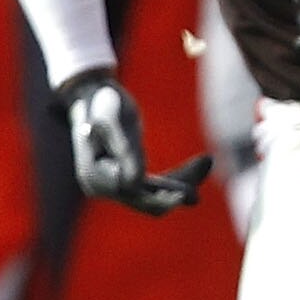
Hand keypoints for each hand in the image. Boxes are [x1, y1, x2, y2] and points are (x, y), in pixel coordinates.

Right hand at [57, 70, 210, 214]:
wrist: (94, 96)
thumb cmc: (102, 102)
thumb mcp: (112, 119)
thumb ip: (124, 149)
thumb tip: (135, 182)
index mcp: (94, 176)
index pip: (136, 195)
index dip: (164, 195)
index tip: (189, 189)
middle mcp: (100, 188)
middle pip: (148, 203)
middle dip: (178, 190)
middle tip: (205, 165)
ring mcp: (111, 186)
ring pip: (156, 199)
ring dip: (182, 184)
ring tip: (205, 161)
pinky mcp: (125, 179)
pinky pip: (156, 189)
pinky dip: (177, 179)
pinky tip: (199, 162)